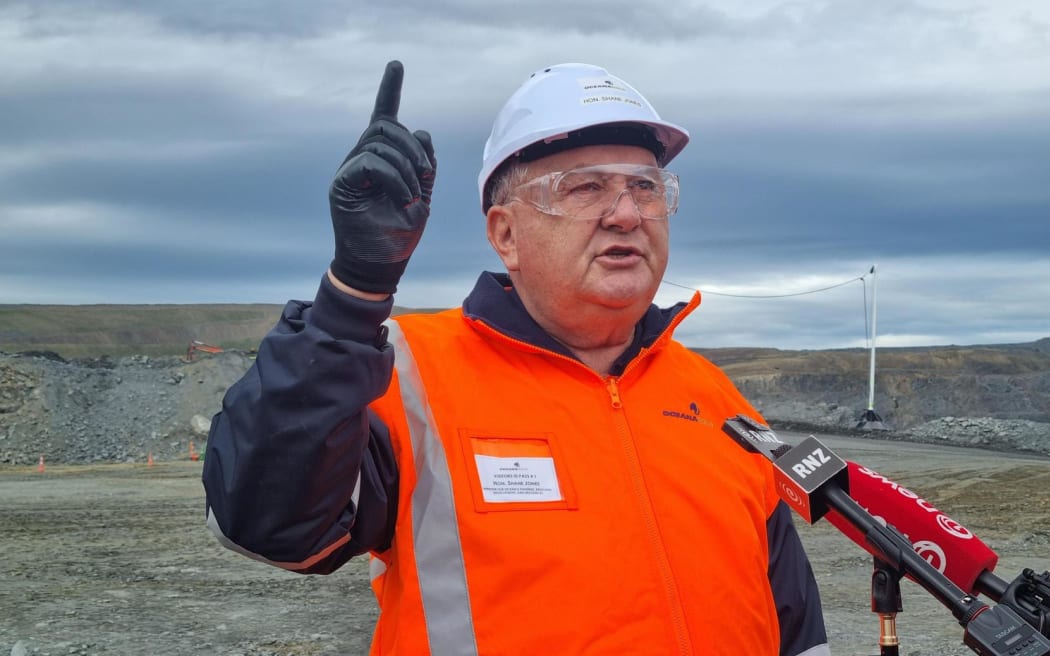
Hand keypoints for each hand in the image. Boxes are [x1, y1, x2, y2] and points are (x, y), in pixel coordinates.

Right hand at [329, 60, 436, 294]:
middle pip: (386, 128)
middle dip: (412, 147)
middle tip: (424, 178)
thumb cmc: (399, 235)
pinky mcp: (343, 184)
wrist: (380, 266)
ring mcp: (349, 171)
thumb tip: (421, 132)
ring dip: (406, 165)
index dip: (389, 91)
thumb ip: (423, 165)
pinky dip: (394, 177)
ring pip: (380, 142)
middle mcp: (361, 160)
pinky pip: (371, 161)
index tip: (396, 65)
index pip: (383, 118)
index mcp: (380, 160)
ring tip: (413, 195)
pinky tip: (403, 197)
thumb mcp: (421, 195)